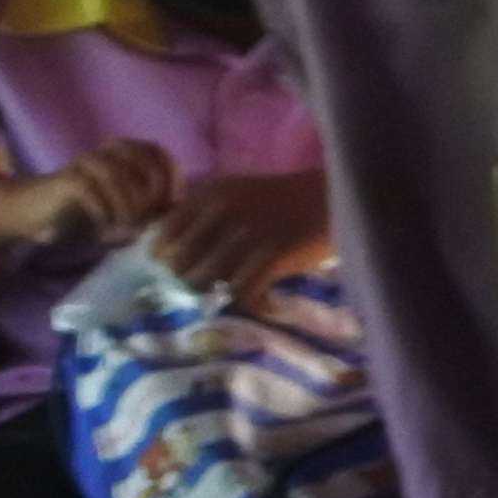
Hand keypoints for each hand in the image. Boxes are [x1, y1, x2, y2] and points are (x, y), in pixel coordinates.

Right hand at [0, 137, 178, 256]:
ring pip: (117, 175)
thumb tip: (176, 212)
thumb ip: (152, 209)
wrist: (39, 213)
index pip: (161, 155)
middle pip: (145, 163)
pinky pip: (88, 188)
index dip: (172, 180)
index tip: (169, 208)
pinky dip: (102, 210)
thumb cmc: (90, 214)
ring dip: (127, 206)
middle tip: (146, 221)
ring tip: (125, 226)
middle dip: (152, 196)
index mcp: (127, 153)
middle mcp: (108, 152)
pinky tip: (103, 225)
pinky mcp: (65, 179)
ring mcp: (86, 162)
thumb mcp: (128, 212)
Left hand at [149, 168, 333, 298]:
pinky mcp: (272, 255)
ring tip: (236, 293)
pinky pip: (243, 293)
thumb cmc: (283, 200)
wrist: (333, 199)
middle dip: (191, 280)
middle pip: (181, 265)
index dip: (166, 258)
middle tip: (210, 286)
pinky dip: (254, 302)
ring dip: (219, 293)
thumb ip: (202, 214)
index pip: (164, 236)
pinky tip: (266, 300)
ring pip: (208, 282)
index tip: (181, 267)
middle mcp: (222, 212)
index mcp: (209, 195)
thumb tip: (166, 250)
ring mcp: (247, 234)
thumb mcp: (235, 194)